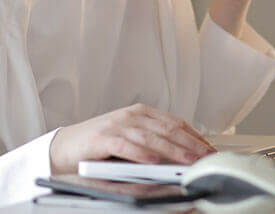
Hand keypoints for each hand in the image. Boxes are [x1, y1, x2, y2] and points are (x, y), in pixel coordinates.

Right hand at [49, 103, 217, 174]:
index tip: (210, 148)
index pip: (175, 122)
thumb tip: (183, 153)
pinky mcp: (102, 138)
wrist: (65, 146)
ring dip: (173, 150)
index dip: (195, 135)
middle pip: (168, 129)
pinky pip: (125, 146)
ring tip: (189, 161)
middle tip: (207, 156)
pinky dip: (141, 154)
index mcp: (140, 113)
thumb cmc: (99, 144)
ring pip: (151, 138)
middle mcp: (131, 116)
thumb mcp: (130, 138)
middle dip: (191, 144)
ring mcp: (117, 125)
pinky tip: (153, 162)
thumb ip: (153, 141)